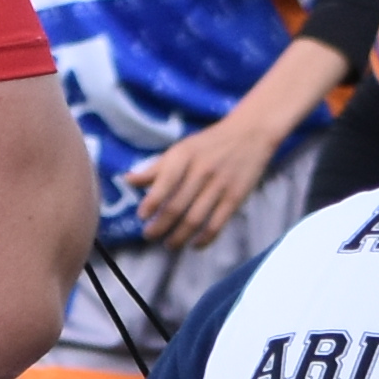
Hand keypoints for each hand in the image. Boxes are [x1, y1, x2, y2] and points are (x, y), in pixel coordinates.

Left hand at [129, 99, 287, 248]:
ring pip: (195, 219)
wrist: (250, 134)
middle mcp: (201, 170)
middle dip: (160, 226)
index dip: (151, 203)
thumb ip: (156, 167)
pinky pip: (217, 224)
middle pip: (177, 206)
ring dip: (179, 236)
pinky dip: (204, 238)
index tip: (142, 216)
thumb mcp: (181, 148)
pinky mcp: (235, 197)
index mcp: (184, 156)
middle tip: (149, 236)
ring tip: (169, 244)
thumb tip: (128, 180)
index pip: (164, 182)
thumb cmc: (209, 143)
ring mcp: (220, 185)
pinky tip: (194, 245)